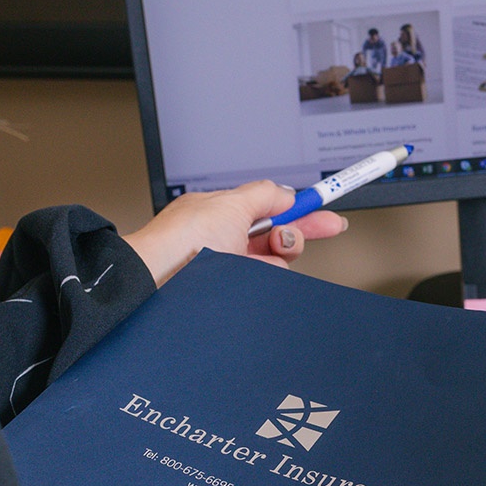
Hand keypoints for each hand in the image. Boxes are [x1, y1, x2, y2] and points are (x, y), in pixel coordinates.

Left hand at [122, 180, 347, 285]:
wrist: (155, 281)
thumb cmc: (179, 242)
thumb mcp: (228, 204)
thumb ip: (264, 194)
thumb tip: (286, 193)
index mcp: (224, 214)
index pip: (274, 208)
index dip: (305, 209)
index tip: (330, 209)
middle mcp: (229, 241)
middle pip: (281, 238)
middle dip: (291, 236)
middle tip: (285, 242)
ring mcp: (231, 269)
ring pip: (277, 263)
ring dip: (274, 259)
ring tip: (250, 260)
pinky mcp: (234, 291)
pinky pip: (267, 282)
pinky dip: (264, 276)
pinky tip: (247, 275)